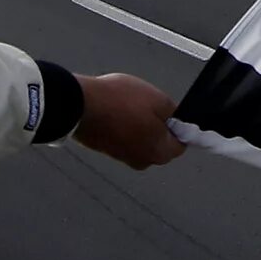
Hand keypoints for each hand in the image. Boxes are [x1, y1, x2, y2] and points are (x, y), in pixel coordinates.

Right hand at [70, 73, 184, 168]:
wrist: (80, 104)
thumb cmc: (118, 102)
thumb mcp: (158, 99)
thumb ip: (175, 114)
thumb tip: (178, 121)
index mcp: (158, 152)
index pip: (180, 145)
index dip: (179, 127)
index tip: (173, 114)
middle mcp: (141, 160)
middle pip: (160, 145)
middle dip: (159, 127)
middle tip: (149, 106)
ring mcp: (122, 157)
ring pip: (141, 141)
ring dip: (140, 126)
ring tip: (129, 106)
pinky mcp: (106, 150)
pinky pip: (124, 139)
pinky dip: (124, 127)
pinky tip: (117, 111)